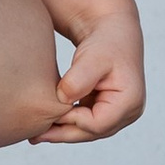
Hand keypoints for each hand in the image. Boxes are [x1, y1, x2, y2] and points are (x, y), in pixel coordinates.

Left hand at [36, 11, 144, 142]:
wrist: (112, 29)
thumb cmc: (106, 40)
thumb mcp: (93, 57)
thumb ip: (79, 79)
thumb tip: (63, 99)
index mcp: (130, 102)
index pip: (97, 124)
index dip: (72, 121)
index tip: (49, 111)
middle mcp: (128, 112)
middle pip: (91, 132)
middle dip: (63, 133)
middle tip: (34, 136)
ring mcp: (119, 113)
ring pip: (87, 131)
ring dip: (63, 132)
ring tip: (36, 134)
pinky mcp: (107, 110)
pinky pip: (84, 123)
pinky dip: (67, 123)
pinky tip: (47, 124)